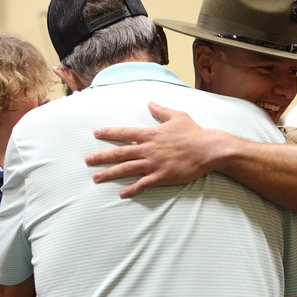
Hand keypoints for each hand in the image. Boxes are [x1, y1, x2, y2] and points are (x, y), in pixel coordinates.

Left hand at [84, 101, 215, 197]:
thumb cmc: (194, 132)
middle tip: (87, 160)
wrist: (209, 149)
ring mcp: (154, 164)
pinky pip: (143, 184)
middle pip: (120, 153)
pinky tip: (121, 194)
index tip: (95, 133)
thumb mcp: (177, 116)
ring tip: (96, 178)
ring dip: (110, 173)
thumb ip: (161, 110)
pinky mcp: (162, 176)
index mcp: (150, 134)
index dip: (109, 133)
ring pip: (127, 169)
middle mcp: (148, 149)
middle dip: (101, 156)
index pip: (124, 133)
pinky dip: (131, 189)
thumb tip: (150, 102)